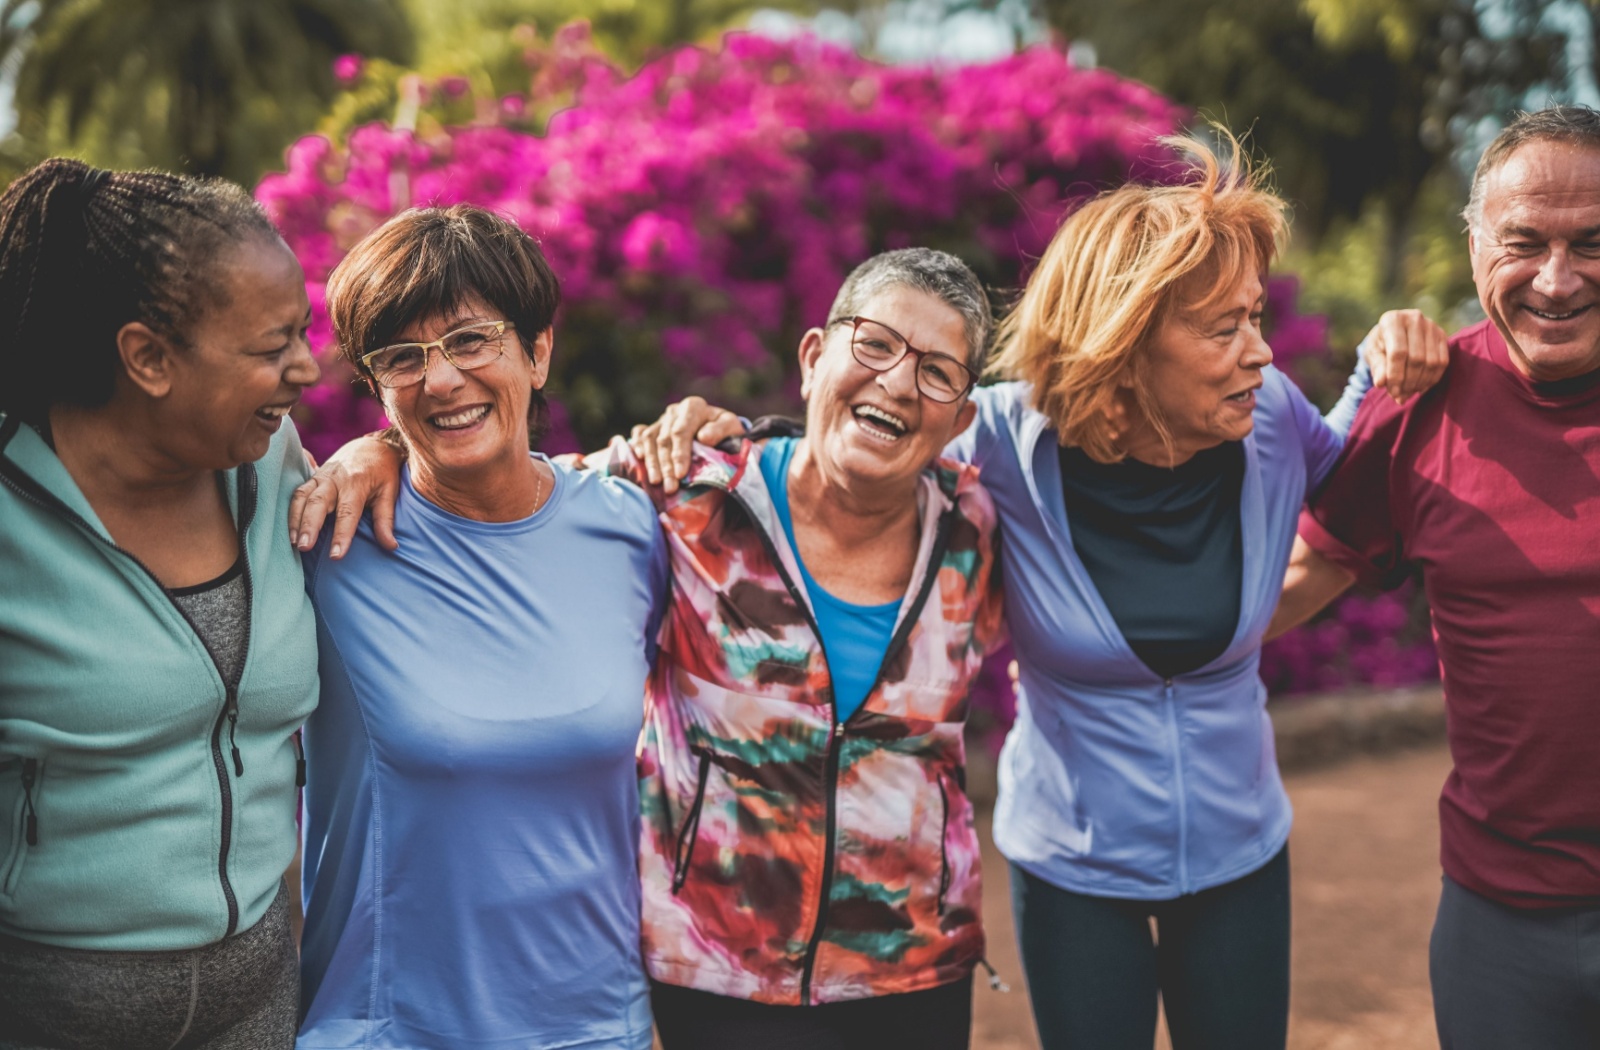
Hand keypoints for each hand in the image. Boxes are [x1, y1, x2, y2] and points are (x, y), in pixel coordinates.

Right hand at [288, 435, 403, 557]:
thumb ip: (386, 520)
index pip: (347, 512)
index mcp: (356, 483)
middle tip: (304, 547)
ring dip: (295, 520)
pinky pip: (297, 493)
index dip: (341, 535)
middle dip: (309, 525)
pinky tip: (290, 530)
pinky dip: (291, 511)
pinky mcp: (312, 476)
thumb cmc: (382, 472)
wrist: (371, 445)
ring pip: (302, 496)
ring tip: (294, 543)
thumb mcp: (389, 492)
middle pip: (318, 502)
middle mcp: (335, 479)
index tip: (336, 555)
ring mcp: (321, 476)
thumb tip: (391, 546)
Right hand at [627, 396, 744, 493]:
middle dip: (666, 465)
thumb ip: (721, 430)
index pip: (681, 431)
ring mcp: (662, 420)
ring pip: (649, 439)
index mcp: (693, 407)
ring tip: (655, 482)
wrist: (720, 431)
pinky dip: (637, 446)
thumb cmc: (726, 432)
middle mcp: (674, 411)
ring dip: (651, 462)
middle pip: (664, 439)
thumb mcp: (732, 427)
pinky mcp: (653, 428)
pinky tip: (639, 460)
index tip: (681, 475)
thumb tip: (704, 437)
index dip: (679, 453)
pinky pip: (639, 434)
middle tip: (670, 487)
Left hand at [1363, 310, 1448, 404]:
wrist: (1393, 332)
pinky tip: (1420, 387)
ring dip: (1420, 383)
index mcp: (1393, 320)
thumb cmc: (1380, 344)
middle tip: (1400, 397)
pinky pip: (1442, 362)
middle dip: (1408, 382)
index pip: (1398, 353)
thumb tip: (1381, 383)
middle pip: (1417, 359)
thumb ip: (1377, 367)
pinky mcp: (1442, 335)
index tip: (1392, 393)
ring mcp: (1431, 326)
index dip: (1396, 376)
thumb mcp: (1373, 354)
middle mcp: (1414, 318)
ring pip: (1431, 362)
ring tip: (1408, 393)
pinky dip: (1432, 379)